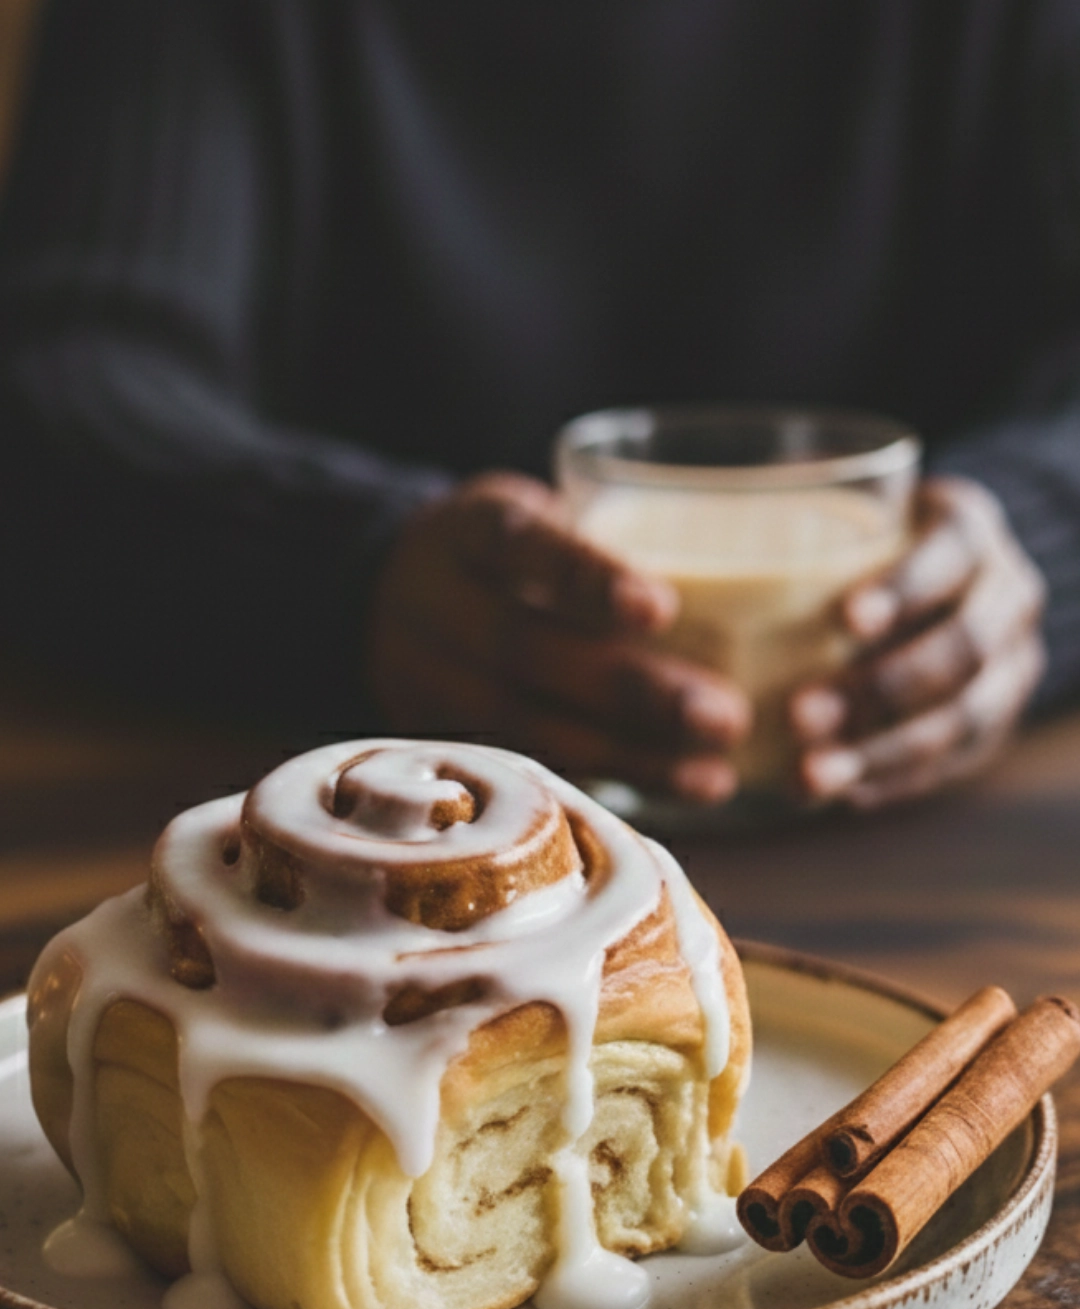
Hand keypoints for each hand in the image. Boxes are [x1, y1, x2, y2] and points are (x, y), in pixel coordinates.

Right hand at [368, 472, 749, 800]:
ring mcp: (419, 677)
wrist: (382, 594)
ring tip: (716, 774)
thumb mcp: (535, 516)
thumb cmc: (506, 552)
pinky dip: (600, 781)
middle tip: (724, 717)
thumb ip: (600, 546)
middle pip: (525, 650)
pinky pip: (521, 765)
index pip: (522, 544)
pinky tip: (670, 792)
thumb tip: (752, 594)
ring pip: (524, 725)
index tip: (662, 607)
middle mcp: (429, 602)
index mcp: (466, 527)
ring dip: (629, 755)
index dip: (588, 577)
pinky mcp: (434, 737)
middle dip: (632, 691)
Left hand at [790, 476, 1046, 810]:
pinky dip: (896, 780)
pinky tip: (841, 795)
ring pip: (965, 718)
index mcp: (971, 531)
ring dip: (882, 752)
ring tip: (811, 776)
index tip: (845, 620)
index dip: (904, 589)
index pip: (952, 556)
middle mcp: (1008, 597)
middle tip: (801, 715)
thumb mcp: (846, 511)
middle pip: (962, 649)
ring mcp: (1013, 665)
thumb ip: (795, 515)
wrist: (946, 579)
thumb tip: (694, 535)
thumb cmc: (863, 539)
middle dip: (880, 689)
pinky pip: (956, 762)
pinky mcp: (999, 723)